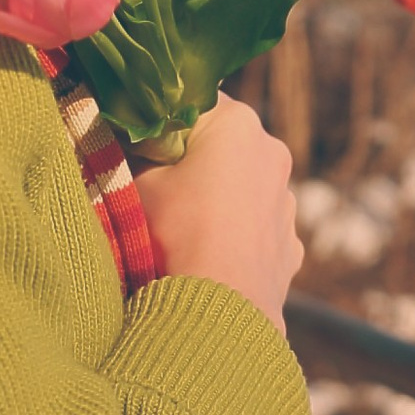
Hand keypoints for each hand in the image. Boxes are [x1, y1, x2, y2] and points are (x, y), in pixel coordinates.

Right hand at [134, 97, 301, 327]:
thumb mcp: (136, 184)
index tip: (136, 149)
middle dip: (190, 162)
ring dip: (216, 200)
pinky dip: (234, 236)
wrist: (217, 312)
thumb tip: (123, 144)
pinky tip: (209, 258)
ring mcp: (287, 201)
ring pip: (242, 187)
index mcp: (237, 123)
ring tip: (182, 232)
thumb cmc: (173, 234)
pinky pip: (255, 228)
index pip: (189, 102)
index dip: (158, 123)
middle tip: (155, 192)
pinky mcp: (291, 244)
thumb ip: (131, 155)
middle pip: (221, 144)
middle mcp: (272, 152)